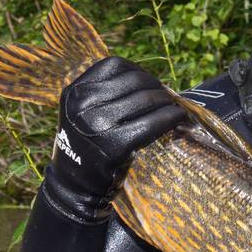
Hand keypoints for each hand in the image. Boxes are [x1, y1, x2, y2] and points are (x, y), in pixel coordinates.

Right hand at [44, 56, 185, 220]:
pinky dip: (170, 117)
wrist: (73, 185)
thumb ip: (105, 93)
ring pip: (146, 99)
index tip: (148, 82)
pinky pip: (153, 123)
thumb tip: (151, 81)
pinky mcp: (116, 145)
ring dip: (167, 101)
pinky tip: (177, 118)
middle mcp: (83, 105)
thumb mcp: (82, 112)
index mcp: (74, 92)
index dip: (137, 70)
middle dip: (156, 87)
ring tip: (173, 106)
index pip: (114, 65)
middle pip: (135, 81)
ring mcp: (98, 125)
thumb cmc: (85, 145)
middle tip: (167, 96)